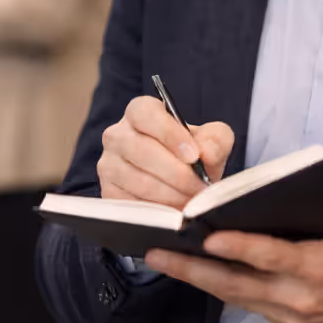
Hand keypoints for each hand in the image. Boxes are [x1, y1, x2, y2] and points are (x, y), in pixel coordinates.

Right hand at [98, 96, 235, 208]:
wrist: (179, 182)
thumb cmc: (191, 155)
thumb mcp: (211, 141)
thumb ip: (215, 140)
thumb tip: (206, 153)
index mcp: (139, 112)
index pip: (145, 114)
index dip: (169, 134)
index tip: (193, 156)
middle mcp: (117, 134)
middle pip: (141, 150)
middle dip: (176, 173)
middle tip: (200, 186)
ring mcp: (108, 164)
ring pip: (137, 180)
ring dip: (170, 194)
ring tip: (191, 200)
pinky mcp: (108, 191)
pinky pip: (130, 202)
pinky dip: (156, 209)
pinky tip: (173, 209)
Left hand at [146, 229, 322, 322]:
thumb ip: (303, 220)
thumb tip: (257, 200)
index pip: (274, 256)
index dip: (240, 248)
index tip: (208, 237)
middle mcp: (302, 298)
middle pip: (239, 284)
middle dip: (193, 268)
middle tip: (155, 251)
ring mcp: (292, 317)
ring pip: (235, 297)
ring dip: (196, 278)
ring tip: (162, 258)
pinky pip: (247, 304)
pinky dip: (220, 287)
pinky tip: (196, 272)